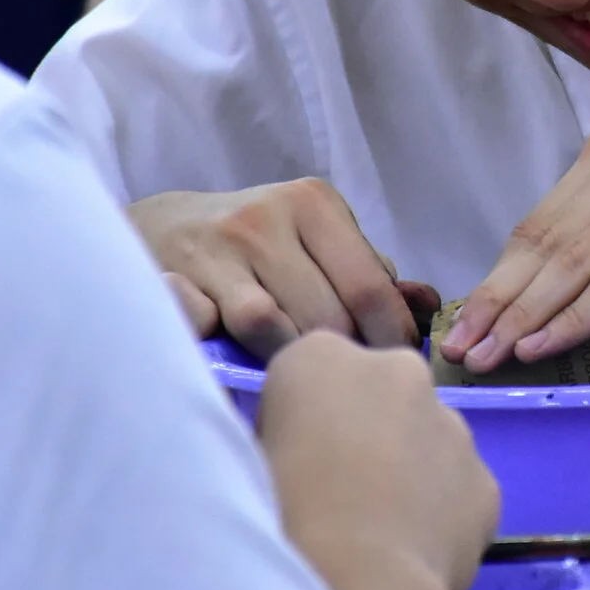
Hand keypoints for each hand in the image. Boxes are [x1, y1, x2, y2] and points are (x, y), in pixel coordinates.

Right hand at [128, 181, 437, 354]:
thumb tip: (426, 305)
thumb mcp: (315, 238)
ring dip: (289, 362)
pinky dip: (233, 353)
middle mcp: (267, 217)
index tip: (393, 369)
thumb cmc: (258, 242)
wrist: (163, 226)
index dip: (389, 339)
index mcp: (314, 203)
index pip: (369, 287)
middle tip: (347, 386)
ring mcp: (218, 248)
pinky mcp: (174, 277)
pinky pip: (219, 332)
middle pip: (326, 315)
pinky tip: (243, 363)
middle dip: (342, 359)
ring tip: (299, 380)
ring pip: (273, 328)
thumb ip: (369, 272)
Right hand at [258, 332, 499, 589]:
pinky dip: (441, 513)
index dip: (302, 420)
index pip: (312, 374)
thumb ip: (284, 434)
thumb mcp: (251, 458)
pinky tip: (415, 552)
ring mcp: (453, 424)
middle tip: (343, 493)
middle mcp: (398, 370)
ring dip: (410, 469)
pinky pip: (458, 490)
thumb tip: (304, 452)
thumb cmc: (279, 516)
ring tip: (381, 531)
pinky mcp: (486, 479)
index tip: (293, 462)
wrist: (355, 580)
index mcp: (322, 357)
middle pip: (381, 394)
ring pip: (428, 439)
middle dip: (368, 431)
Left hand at [442, 121, 589, 373]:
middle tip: (461, 353)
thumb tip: (540, 322)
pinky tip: (544, 347)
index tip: (465, 325)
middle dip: (500, 302)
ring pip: (577, 259)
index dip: (499, 279)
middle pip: (549, 238)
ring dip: (527, 317)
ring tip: (491, 359)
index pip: (543, 221)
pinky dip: (577, 317)